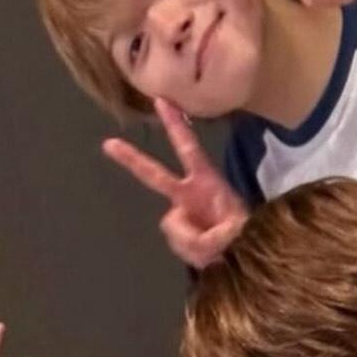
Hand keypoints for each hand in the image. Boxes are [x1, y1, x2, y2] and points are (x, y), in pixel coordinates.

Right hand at [103, 99, 247, 269]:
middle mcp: (189, 194)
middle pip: (154, 175)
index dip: (176, 125)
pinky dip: (192, 252)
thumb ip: (216, 235)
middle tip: (110, 144)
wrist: (246, 255)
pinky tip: (207, 254)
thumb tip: (202, 241)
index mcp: (206, 181)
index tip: (161, 100)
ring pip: (172, 227)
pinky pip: (176, 243)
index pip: (189, 148)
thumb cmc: (247, 235)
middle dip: (132, 159)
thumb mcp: (238, 231)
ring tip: (216, 248)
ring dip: (193, 242)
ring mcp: (183, 213)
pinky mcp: (181, 234)